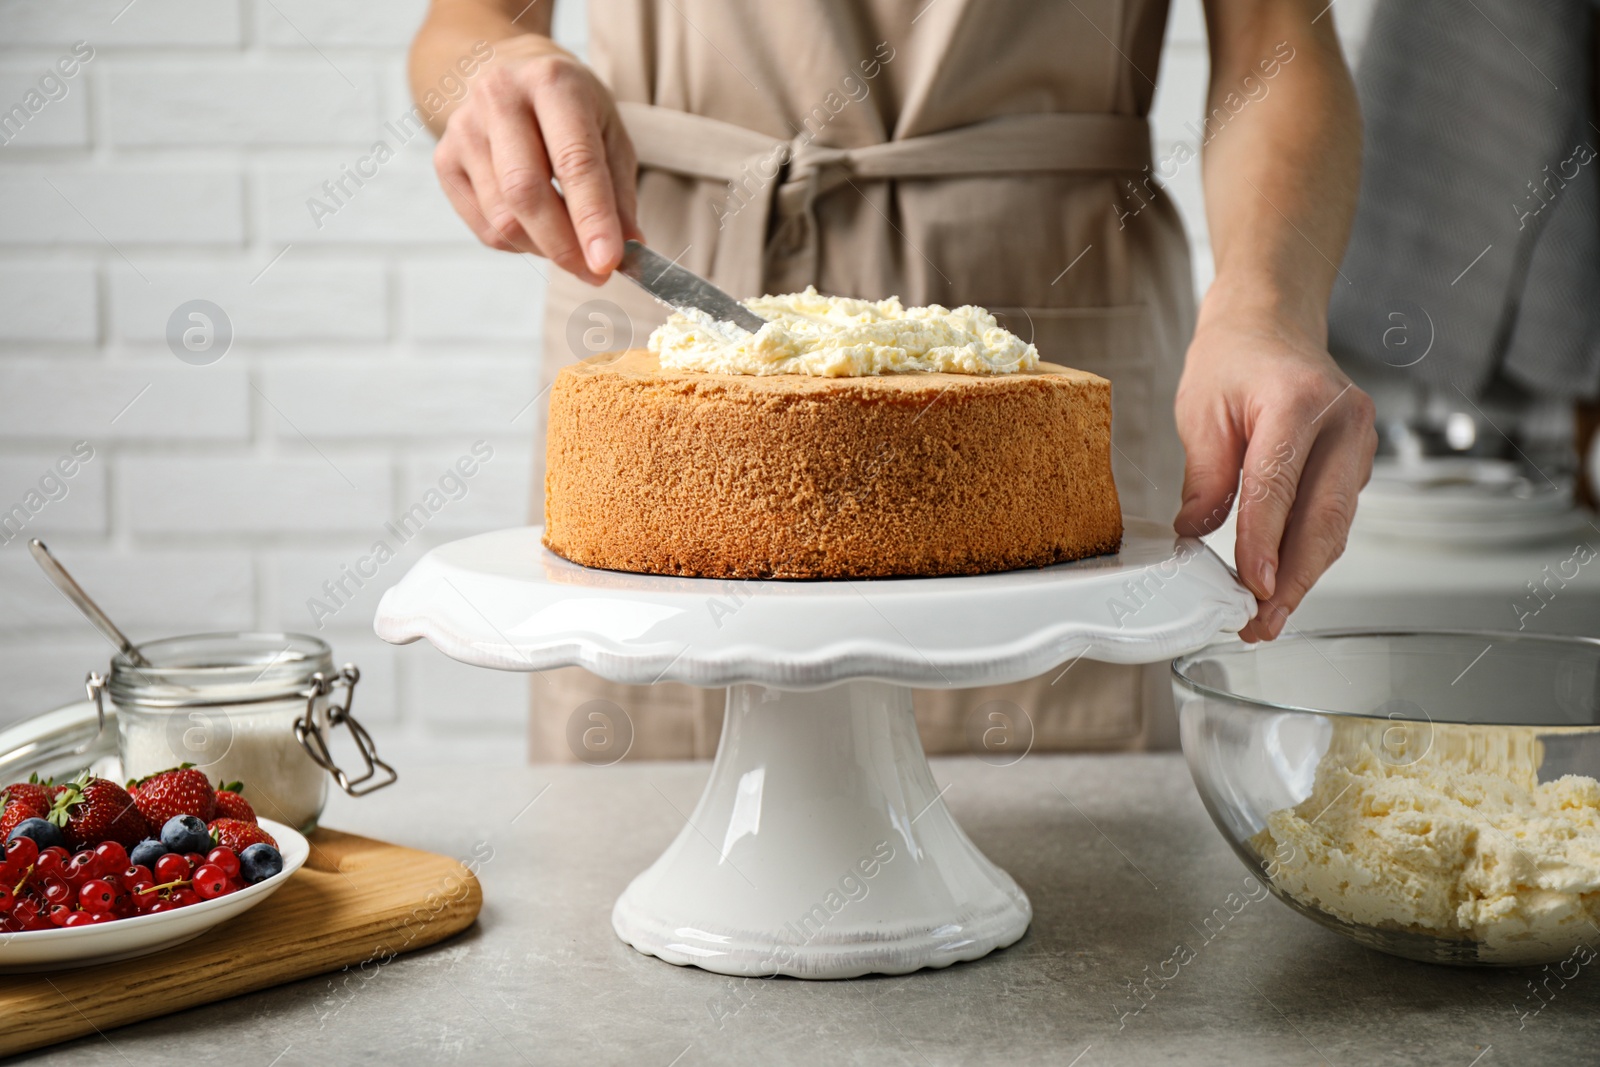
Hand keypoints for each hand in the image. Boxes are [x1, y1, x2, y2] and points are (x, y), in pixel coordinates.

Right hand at [432, 37, 640, 283]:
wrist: (507, 71)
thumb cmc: (569, 108)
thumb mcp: (609, 134)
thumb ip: (619, 194)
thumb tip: (629, 252)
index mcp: (552, 82)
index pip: (574, 161)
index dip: (592, 219)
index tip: (609, 263)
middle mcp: (499, 98)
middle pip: (526, 192)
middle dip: (564, 246)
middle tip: (595, 273)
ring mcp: (463, 128)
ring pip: (503, 219)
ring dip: (544, 249)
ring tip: (570, 244)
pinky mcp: (444, 160)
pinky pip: (485, 228)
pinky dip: (519, 245)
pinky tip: (537, 229)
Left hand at [1173, 313, 1376, 641]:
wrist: (1272, 322)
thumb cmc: (1236, 356)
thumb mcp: (1201, 409)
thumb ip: (1204, 475)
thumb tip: (1196, 533)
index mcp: (1298, 401)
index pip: (1279, 485)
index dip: (1264, 543)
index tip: (1250, 587)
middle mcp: (1343, 422)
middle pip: (1324, 518)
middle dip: (1293, 580)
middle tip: (1262, 622)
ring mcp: (1360, 443)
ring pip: (1335, 526)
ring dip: (1303, 576)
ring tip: (1267, 615)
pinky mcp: (1358, 462)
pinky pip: (1335, 516)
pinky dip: (1309, 553)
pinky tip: (1281, 581)